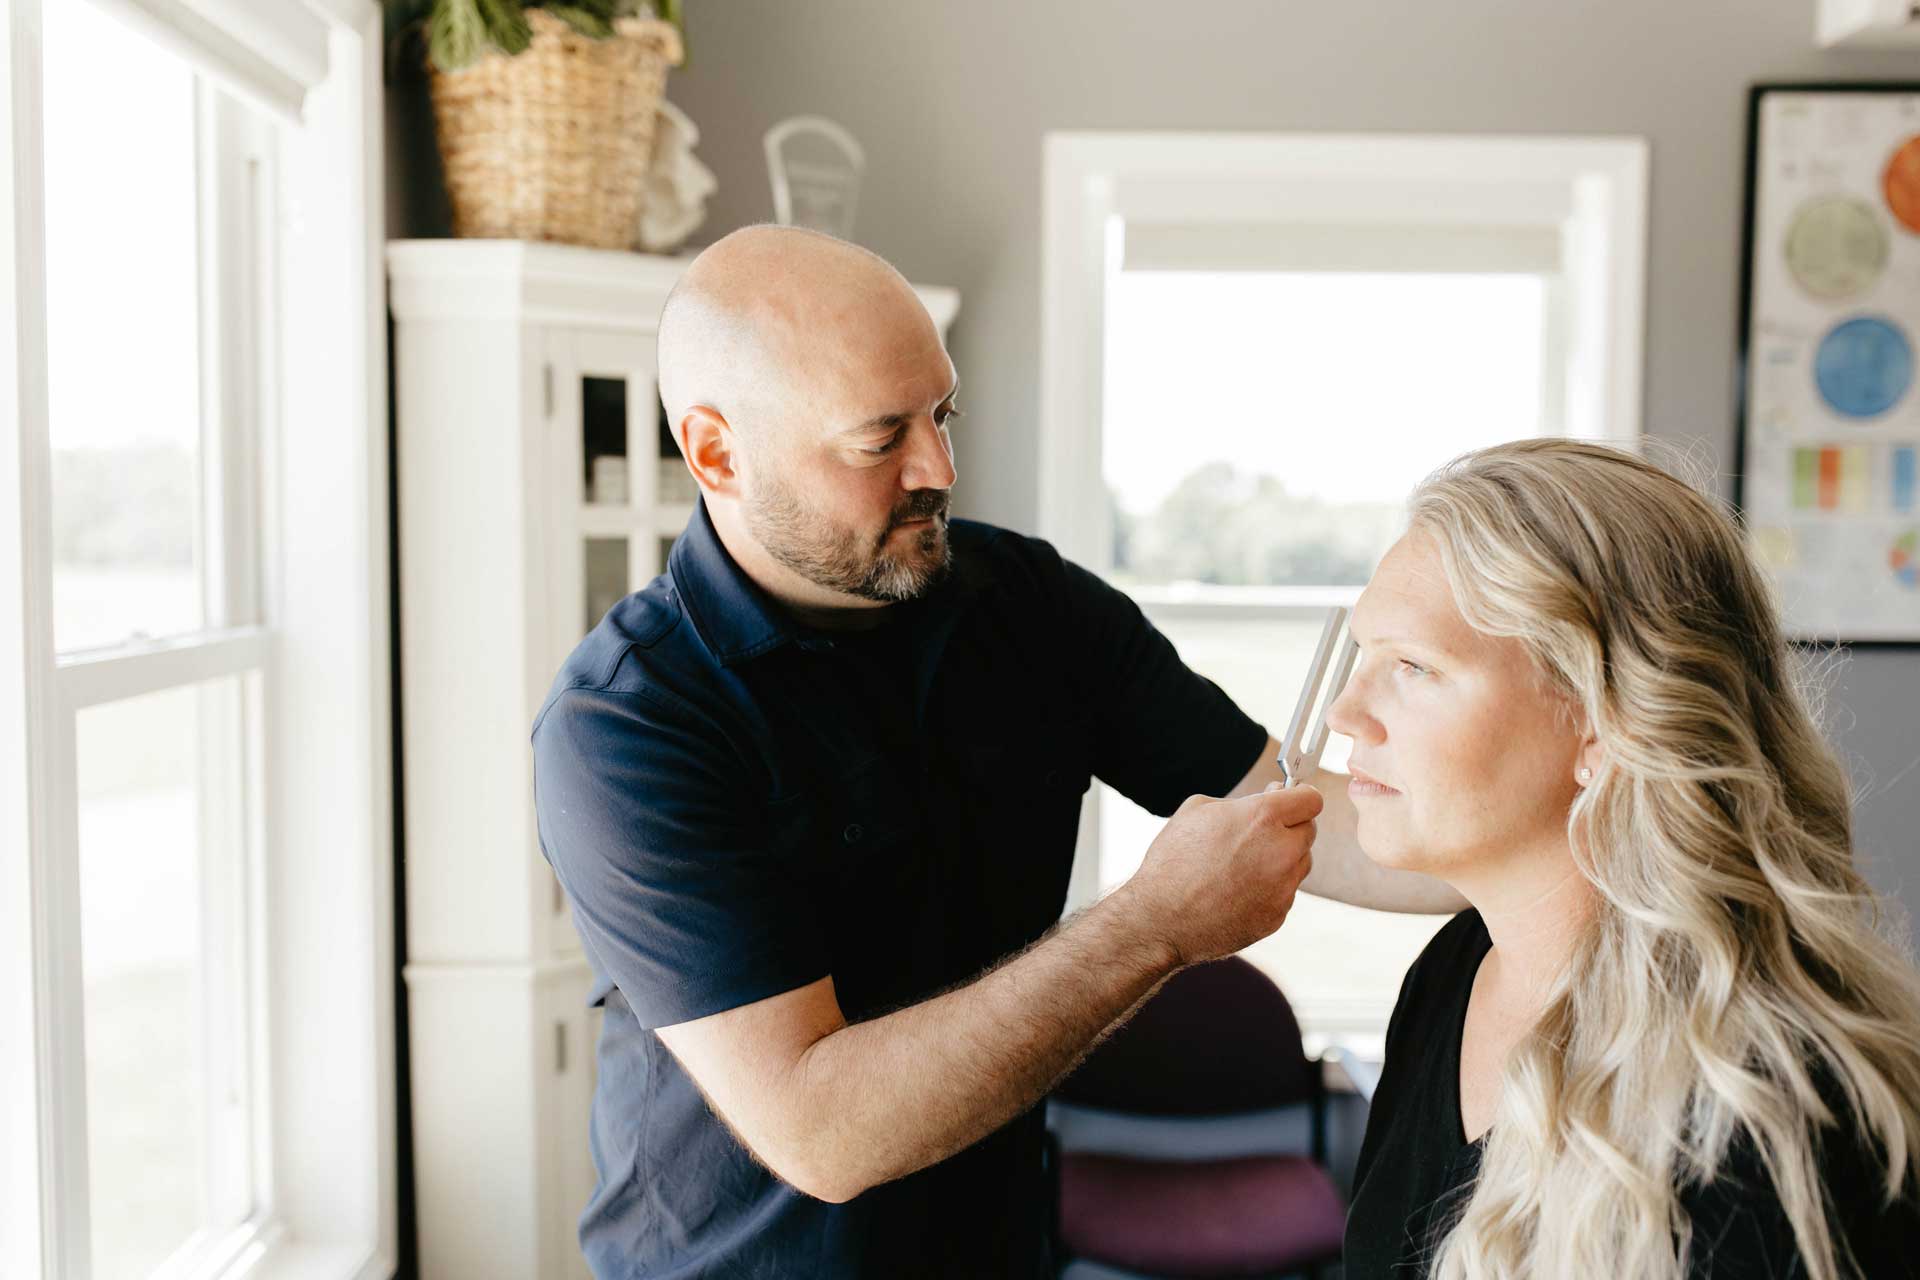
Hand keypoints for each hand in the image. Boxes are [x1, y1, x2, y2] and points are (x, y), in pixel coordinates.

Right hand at [1116, 782, 1321, 968]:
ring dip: (1283, 858)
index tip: (1290, 800)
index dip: (1299, 797)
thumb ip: (1241, 802)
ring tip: (1243, 864)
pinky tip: (1238, 890)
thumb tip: (1268, 798)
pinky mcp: (1278, 915)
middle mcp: (1281, 851)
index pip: (1311, 799)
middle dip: (1290, 827)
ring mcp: (1283, 887)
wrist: (1161, 918)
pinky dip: (1269, 888)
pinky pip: (1285, 892)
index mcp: (1263, 817)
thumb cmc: (1172, 863)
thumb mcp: (1197, 811)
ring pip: (1300, 863)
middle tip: (1262, 832)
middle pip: (1310, 830)